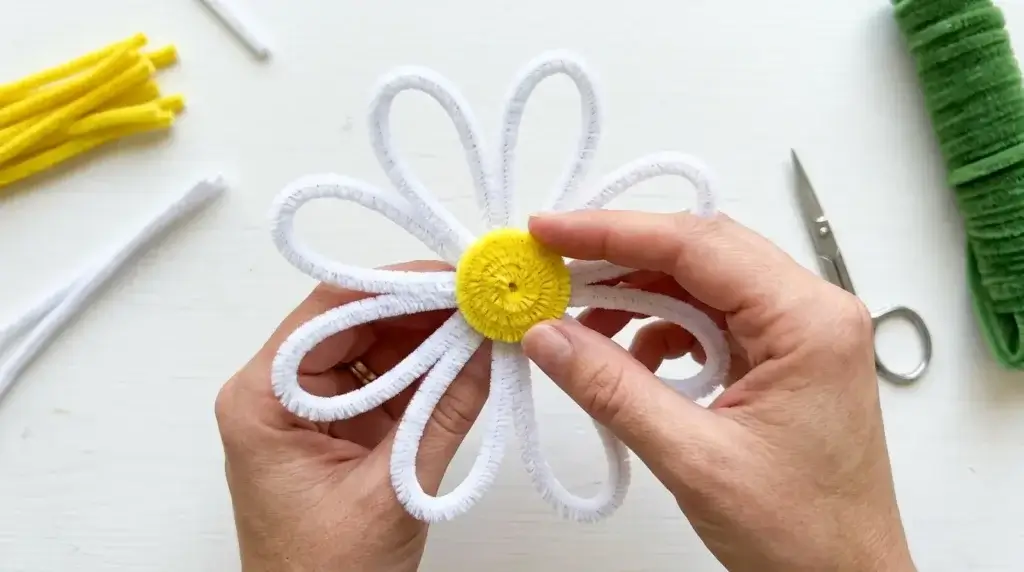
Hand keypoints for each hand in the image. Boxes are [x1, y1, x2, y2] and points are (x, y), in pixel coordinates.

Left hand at [215, 261, 490, 571]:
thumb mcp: (392, 492)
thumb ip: (443, 415)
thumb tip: (487, 349)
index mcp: (262, 401)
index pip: (329, 314)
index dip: (395, 288)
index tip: (452, 279)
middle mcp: (278, 394)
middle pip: (354, 323)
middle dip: (421, 311)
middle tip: (479, 301)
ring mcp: (310, 411)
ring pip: (374, 349)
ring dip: (429, 339)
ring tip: (482, 327)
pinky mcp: (340, 429)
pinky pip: (386, 383)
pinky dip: (427, 372)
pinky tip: (466, 362)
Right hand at [521, 211, 915, 571]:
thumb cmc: (803, 535)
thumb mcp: (693, 459)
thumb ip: (613, 389)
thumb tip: (548, 335)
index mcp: (809, 322)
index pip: (697, 245)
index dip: (612, 232)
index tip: (550, 232)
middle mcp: (813, 312)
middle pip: (699, 253)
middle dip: (620, 257)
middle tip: (554, 268)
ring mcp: (801, 332)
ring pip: (703, 282)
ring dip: (638, 295)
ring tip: (582, 321)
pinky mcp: (784, 356)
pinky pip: (712, 317)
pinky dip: (662, 328)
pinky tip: (631, 358)